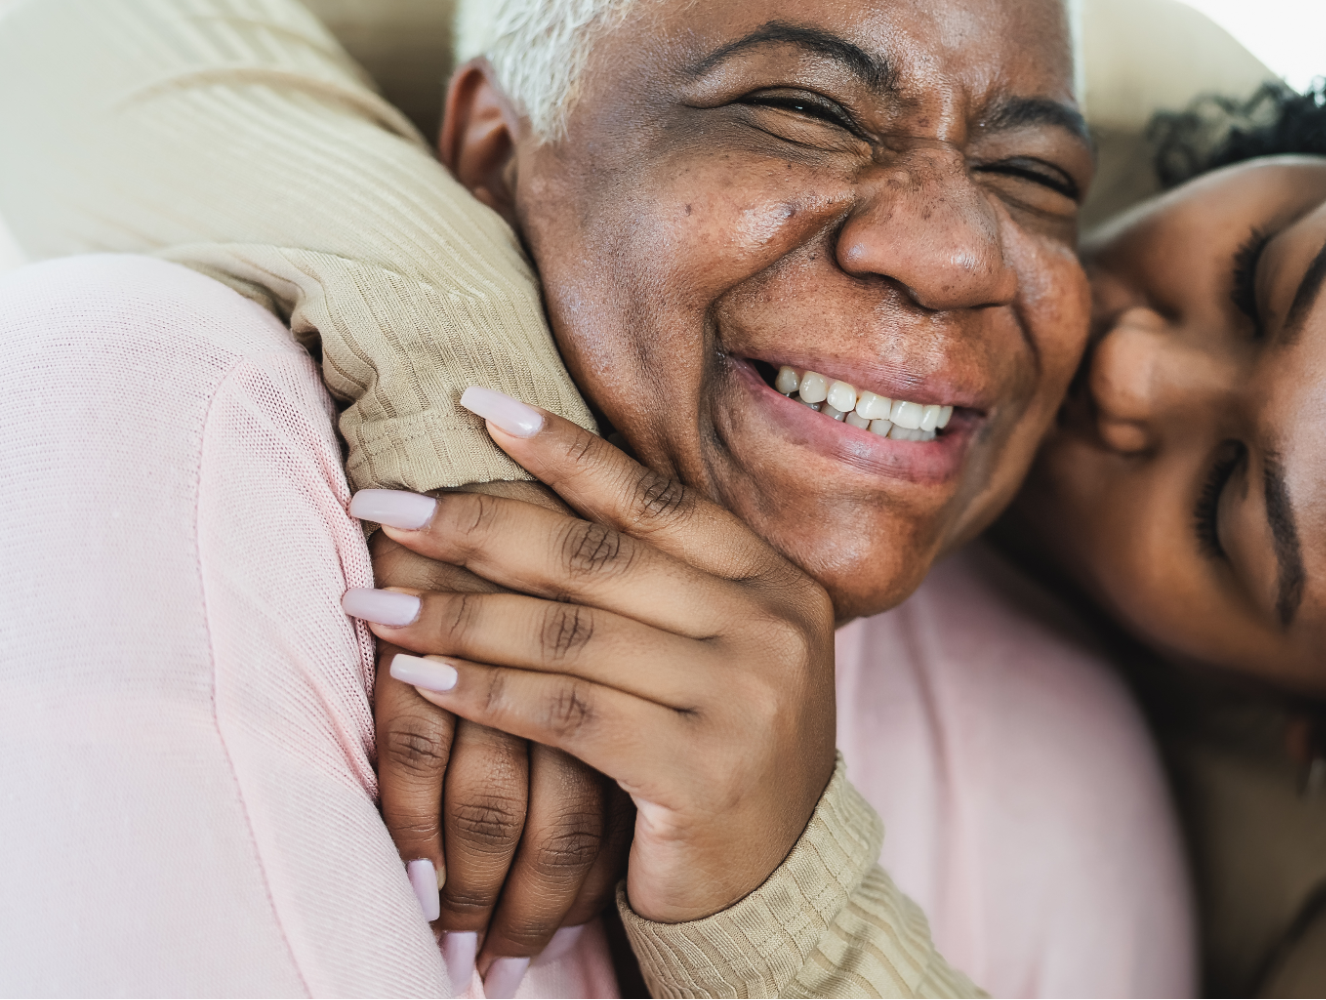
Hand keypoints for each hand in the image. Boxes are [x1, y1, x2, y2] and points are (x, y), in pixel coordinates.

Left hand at [346, 391, 837, 922]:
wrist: (776, 882)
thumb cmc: (720, 751)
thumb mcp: (716, 651)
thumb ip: (658, 583)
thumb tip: (529, 485)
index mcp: (776, 582)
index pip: (654, 500)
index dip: (563, 451)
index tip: (475, 406)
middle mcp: (770, 629)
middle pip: (599, 558)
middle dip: (477, 524)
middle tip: (385, 503)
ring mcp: (742, 701)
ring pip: (571, 636)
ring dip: (456, 614)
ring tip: (371, 601)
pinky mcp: (699, 773)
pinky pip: (566, 716)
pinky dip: (484, 692)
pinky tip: (420, 676)